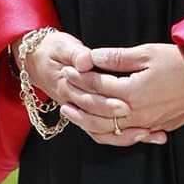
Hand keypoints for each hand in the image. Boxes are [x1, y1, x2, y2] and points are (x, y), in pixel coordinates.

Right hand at [12, 30, 164, 146]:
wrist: (36, 61)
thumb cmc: (52, 50)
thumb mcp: (62, 46)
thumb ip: (75, 53)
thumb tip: (85, 61)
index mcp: (66, 87)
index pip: (88, 98)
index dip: (106, 102)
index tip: (126, 103)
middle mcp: (72, 104)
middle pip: (96, 118)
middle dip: (120, 121)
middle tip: (142, 122)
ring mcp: (79, 111)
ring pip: (100, 132)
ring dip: (124, 135)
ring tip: (147, 133)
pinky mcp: (85, 114)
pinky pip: (102, 132)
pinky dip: (121, 136)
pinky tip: (142, 135)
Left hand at [60, 42, 183, 138]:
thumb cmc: (182, 63)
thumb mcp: (149, 52)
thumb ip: (118, 57)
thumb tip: (94, 56)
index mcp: (133, 91)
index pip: (98, 85)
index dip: (81, 77)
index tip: (68, 68)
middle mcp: (136, 113)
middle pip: (98, 110)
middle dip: (78, 98)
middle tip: (63, 88)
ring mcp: (145, 124)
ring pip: (108, 129)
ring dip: (87, 120)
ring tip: (72, 113)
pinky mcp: (155, 129)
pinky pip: (125, 137)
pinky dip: (108, 133)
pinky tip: (100, 127)